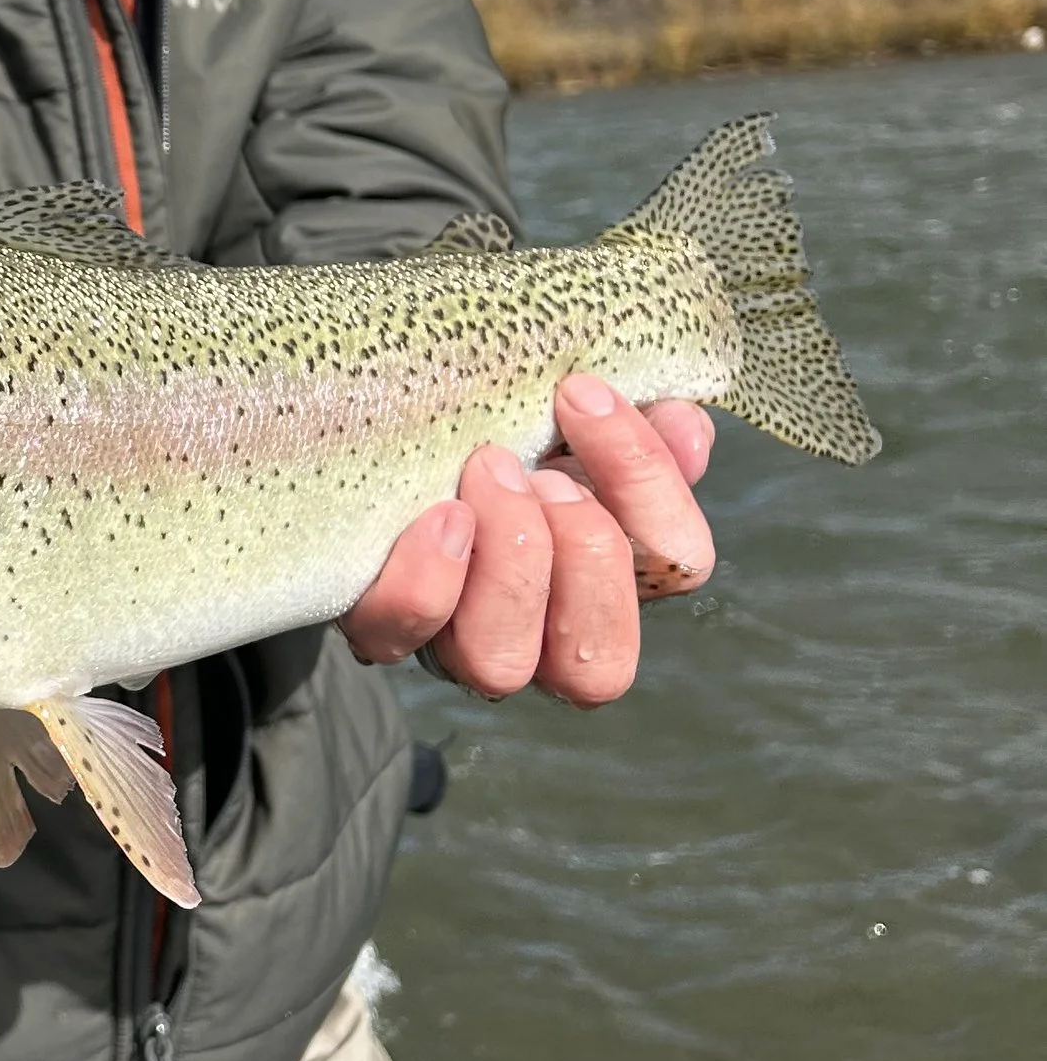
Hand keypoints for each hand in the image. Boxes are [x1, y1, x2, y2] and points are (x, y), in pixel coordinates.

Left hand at [340, 379, 715, 706]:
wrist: (376, 412)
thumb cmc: (496, 417)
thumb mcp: (573, 414)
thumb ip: (639, 425)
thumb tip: (684, 430)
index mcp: (613, 572)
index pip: (676, 563)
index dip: (646, 482)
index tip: (581, 395)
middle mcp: (544, 632)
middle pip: (602, 663)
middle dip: (586, 554)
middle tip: (540, 470)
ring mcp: (459, 642)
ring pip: (502, 664)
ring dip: (510, 567)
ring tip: (488, 473)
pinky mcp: (377, 626)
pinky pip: (398, 637)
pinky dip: (426, 582)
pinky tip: (439, 514)